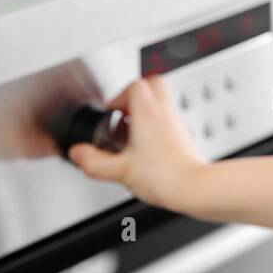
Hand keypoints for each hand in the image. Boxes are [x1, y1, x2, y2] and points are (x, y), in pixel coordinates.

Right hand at [68, 77, 206, 211]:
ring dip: (145, 109)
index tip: (110, 114)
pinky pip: (168, 118)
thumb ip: (94, 162)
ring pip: (162, 100)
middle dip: (133, 95)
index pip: (135, 86)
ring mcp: (176, 124)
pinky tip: (145, 145)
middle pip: (153, 84)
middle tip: (122, 114)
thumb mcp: (120, 171)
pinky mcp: (182, 136)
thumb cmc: (164, 177)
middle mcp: (164, 114)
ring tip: (131, 129)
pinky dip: (155, 124)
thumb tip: (78, 154)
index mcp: (148, 114)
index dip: (118, 96)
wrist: (194, 188)